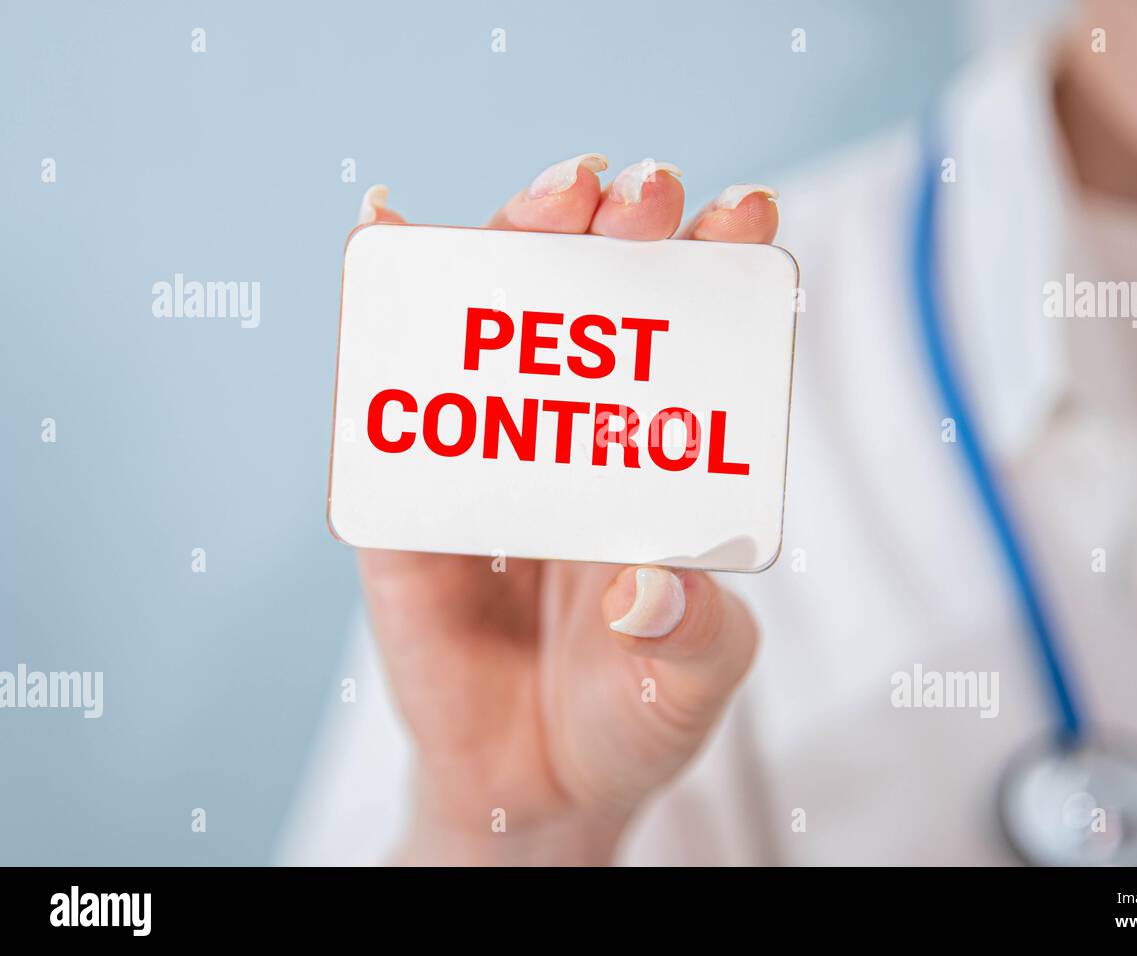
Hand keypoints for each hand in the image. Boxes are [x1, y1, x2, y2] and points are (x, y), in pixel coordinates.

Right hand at [354, 154, 779, 864]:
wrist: (535, 786)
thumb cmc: (631, 713)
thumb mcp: (690, 682)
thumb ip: (692, 639)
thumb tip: (649, 582)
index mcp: (660, 458)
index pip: (694, 343)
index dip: (718, 270)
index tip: (745, 214)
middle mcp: (578, 436)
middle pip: (592, 307)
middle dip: (619, 233)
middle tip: (641, 193)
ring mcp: (490, 458)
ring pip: (495, 327)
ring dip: (517, 243)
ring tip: (556, 197)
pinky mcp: (407, 502)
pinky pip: (387, 408)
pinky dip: (382, 318)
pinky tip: (384, 236)